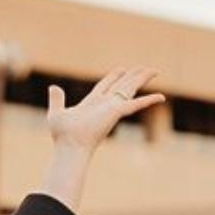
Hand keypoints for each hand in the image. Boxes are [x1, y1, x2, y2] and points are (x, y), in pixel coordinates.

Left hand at [45, 67, 163, 151]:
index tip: (121, 69)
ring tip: (154, 71)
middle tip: (143, 68)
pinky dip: (149, 100)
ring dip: (141, 79)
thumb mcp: (56, 113)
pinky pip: (136, 104)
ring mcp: (111, 107)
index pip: (105, 86)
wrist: (69, 146)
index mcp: (91, 103)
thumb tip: (53, 87)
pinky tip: (161, 97)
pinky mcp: (116, 112)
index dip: (113, 76)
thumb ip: (56, 99)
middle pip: (121, 85)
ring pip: (130, 89)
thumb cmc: (62, 136)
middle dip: (132, 75)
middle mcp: (104, 104)